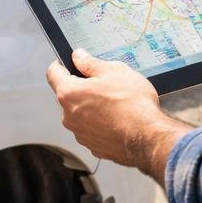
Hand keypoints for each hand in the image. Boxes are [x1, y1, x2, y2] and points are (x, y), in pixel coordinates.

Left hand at [47, 50, 190, 179]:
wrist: (148, 137)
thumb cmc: (132, 104)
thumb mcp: (114, 71)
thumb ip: (90, 63)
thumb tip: (78, 56)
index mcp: (69, 93)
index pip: (53, 73)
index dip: (61, 64)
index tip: (71, 62)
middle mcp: (68, 115)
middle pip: (67, 94)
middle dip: (81, 87)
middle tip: (103, 83)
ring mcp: (80, 133)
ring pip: (79, 113)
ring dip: (90, 107)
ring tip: (114, 103)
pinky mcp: (92, 146)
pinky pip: (91, 129)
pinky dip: (99, 123)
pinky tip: (117, 119)